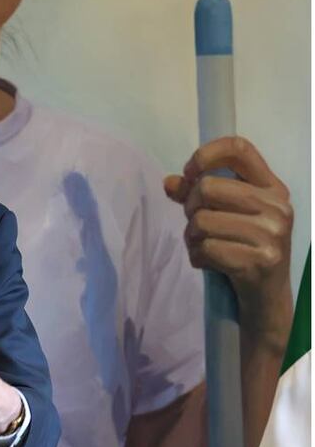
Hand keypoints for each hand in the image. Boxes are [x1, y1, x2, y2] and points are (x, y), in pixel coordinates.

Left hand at [163, 136, 292, 343]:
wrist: (265, 298)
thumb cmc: (242, 249)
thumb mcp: (225, 217)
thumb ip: (197, 197)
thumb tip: (169, 182)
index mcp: (271, 187)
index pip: (239, 148)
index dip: (205, 155)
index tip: (189, 173)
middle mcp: (277, 206)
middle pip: (207, 188)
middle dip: (190, 209)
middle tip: (197, 225)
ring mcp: (273, 234)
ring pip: (202, 221)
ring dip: (192, 238)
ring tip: (204, 246)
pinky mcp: (261, 261)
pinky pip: (206, 249)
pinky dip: (197, 257)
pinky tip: (209, 263)